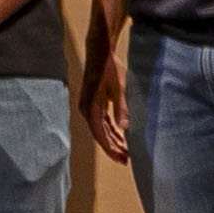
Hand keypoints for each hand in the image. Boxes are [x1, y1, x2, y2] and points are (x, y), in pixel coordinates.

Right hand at [84, 45, 129, 164]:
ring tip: (125, 152)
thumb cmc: (110, 69)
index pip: (100, 134)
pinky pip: (100, 122)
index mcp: (91, 107)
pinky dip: (110, 131)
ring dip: (112, 141)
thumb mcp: (120, 88)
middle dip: (113, 148)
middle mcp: (87, 109)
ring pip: (100, 129)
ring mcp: (88, 106)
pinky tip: (119, 137)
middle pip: (99, 134)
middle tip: (127, 160)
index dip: (111, 148)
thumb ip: (122, 108)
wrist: (100, 53)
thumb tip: (124, 128)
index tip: (121, 159)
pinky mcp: (93, 103)